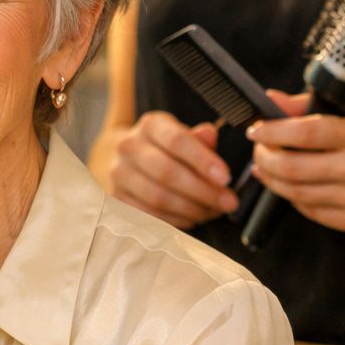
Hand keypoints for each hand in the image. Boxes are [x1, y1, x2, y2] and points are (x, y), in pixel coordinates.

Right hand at [102, 111, 239, 228]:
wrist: (130, 160)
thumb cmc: (168, 149)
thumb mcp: (185, 136)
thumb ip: (199, 139)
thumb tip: (210, 135)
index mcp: (151, 125)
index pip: (177, 141)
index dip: (203, 161)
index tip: (226, 178)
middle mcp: (129, 146)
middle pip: (167, 172)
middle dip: (203, 190)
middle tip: (228, 202)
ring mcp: (119, 173)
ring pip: (158, 197)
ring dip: (191, 208)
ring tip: (213, 211)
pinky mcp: (117, 198)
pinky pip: (149, 214)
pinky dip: (176, 220)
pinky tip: (193, 218)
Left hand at [246, 98, 344, 237]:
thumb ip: (310, 107)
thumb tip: (273, 101)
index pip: (306, 133)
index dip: (273, 132)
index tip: (256, 130)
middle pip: (293, 167)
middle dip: (264, 158)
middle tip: (259, 150)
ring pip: (296, 193)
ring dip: (272, 179)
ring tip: (267, 167)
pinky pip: (310, 211)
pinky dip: (293, 197)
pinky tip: (291, 185)